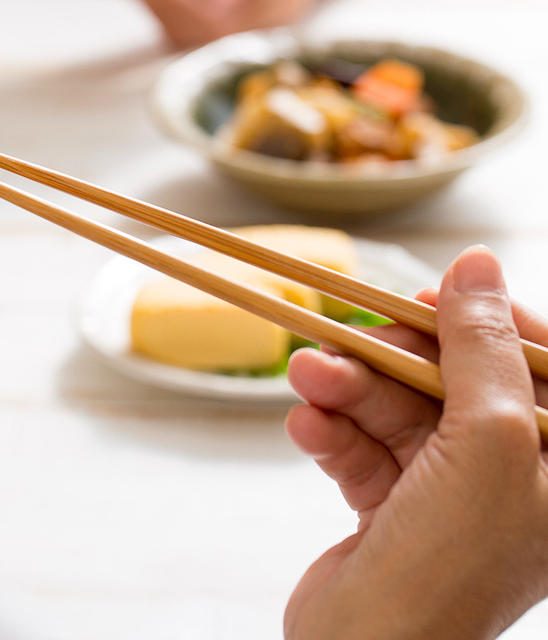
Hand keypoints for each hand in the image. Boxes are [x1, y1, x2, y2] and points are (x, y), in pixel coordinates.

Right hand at [284, 247, 547, 638]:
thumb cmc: (449, 564)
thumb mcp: (485, 440)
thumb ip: (482, 347)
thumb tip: (476, 265)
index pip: (542, 365)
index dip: (487, 324)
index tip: (431, 301)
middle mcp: (516, 479)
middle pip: (454, 380)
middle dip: (389, 360)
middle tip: (341, 342)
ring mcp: (452, 496)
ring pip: (397, 408)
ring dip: (345, 390)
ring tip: (305, 380)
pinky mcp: (395, 509)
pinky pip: (364, 446)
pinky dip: (330, 432)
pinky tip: (305, 428)